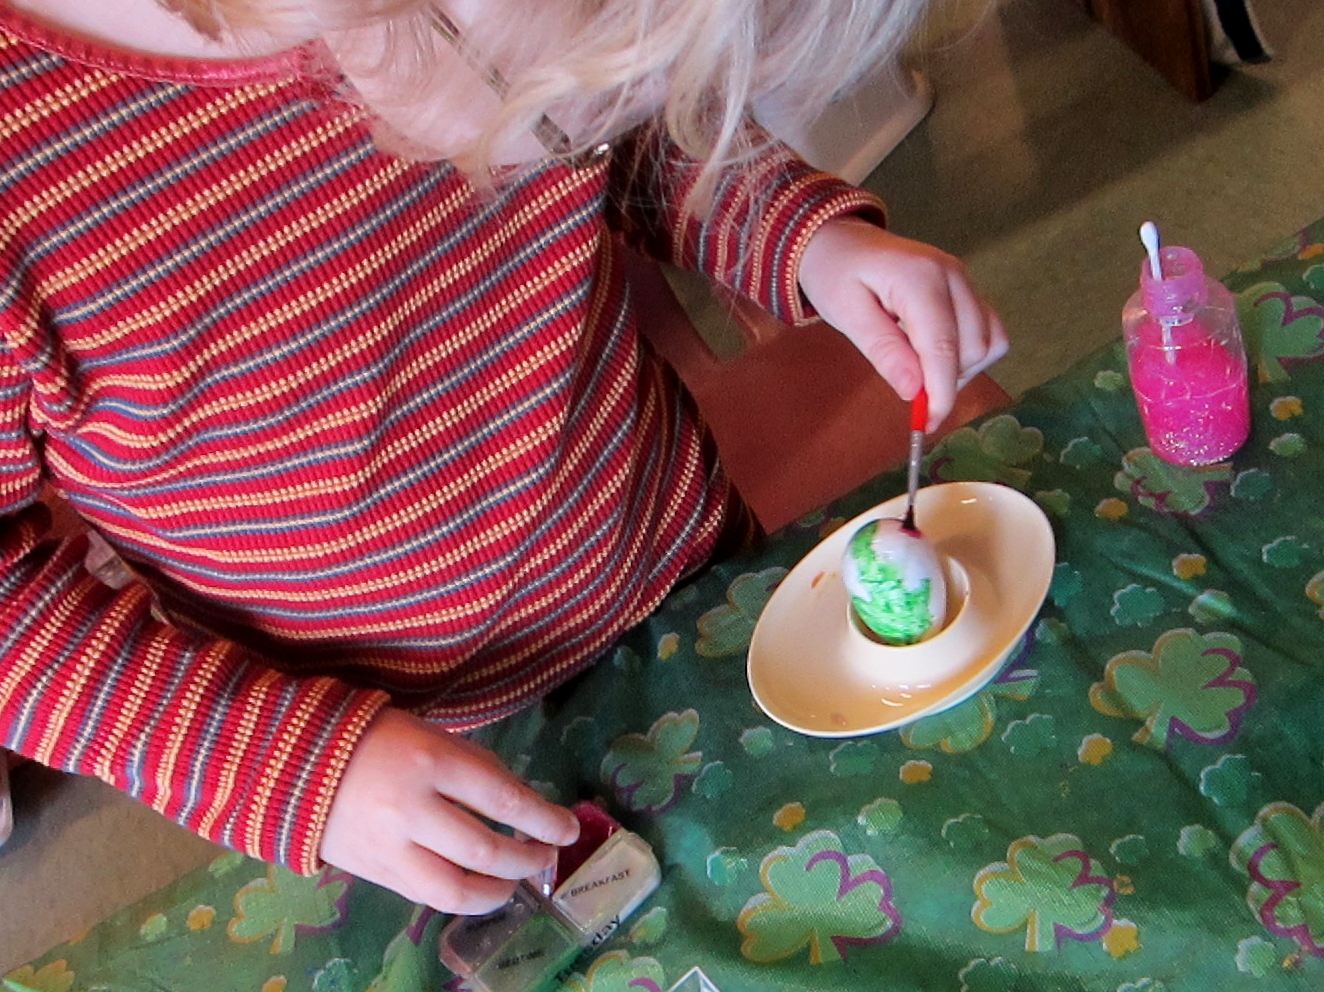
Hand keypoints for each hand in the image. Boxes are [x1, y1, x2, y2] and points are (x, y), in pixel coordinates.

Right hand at [320, 707, 579, 913]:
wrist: (290, 760)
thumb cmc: (374, 735)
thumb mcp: (431, 733)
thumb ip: (475, 766)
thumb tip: (520, 803)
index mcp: (430, 760)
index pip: (503, 799)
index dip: (543, 819)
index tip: (568, 829)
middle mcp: (412, 808)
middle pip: (485, 850)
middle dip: (527, 858)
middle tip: (546, 855)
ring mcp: (390, 847)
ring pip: (455, 889)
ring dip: (498, 891)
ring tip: (516, 882)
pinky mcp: (374, 873)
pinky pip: (427, 896)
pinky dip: (461, 896)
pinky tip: (478, 887)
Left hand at [798, 216, 1007, 429]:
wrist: (839, 240)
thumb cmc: (834, 274)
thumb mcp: (846, 314)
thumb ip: (883, 351)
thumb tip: (914, 391)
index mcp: (919, 278)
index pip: (944, 346)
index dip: (940, 392)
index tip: (926, 425)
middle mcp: (952, 275)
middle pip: (973, 348)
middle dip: (947, 382)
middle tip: (912, 395)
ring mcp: (964, 279)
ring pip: (989, 341)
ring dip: (962, 370)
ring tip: (921, 373)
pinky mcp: (966, 288)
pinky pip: (987, 330)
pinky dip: (970, 355)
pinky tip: (936, 359)